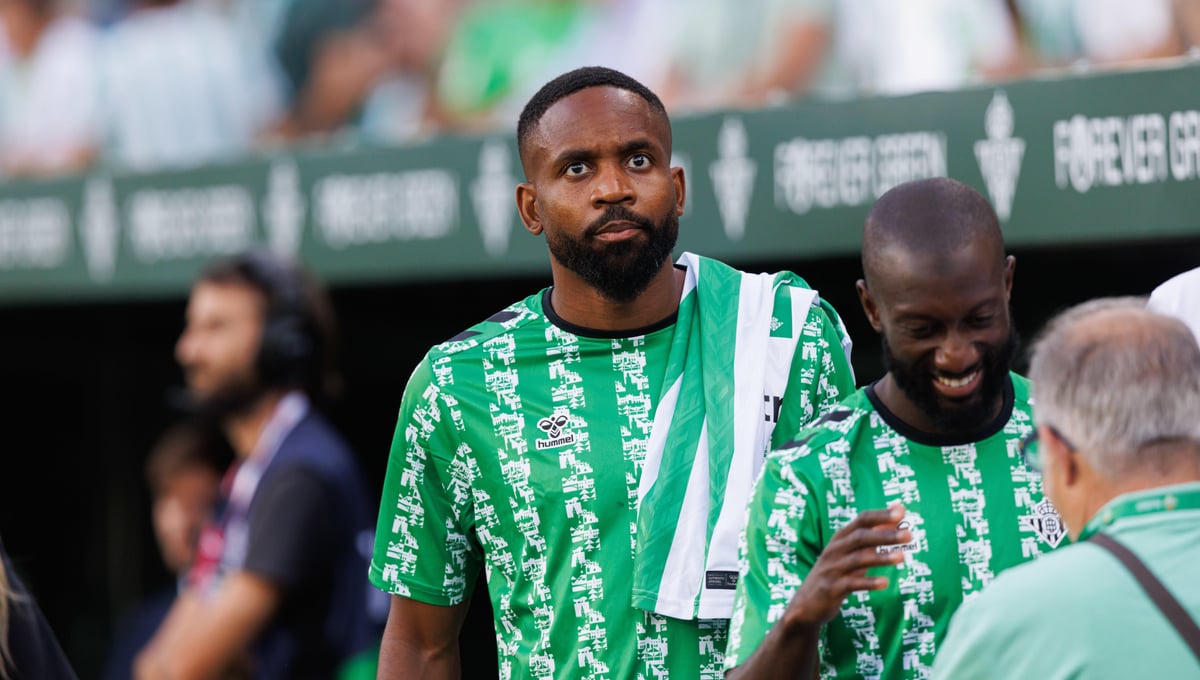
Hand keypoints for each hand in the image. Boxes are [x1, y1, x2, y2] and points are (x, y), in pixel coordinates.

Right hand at [784, 505, 910, 630]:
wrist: (807, 603)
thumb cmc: (836, 572)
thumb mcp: (852, 551)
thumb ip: (874, 533)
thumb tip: (899, 510)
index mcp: (841, 538)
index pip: (861, 520)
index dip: (880, 515)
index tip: (901, 512)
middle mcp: (835, 549)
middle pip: (860, 537)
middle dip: (885, 535)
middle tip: (909, 534)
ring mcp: (832, 569)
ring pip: (858, 559)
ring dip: (881, 557)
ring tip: (902, 557)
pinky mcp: (831, 588)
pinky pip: (852, 584)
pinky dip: (869, 582)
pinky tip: (885, 583)